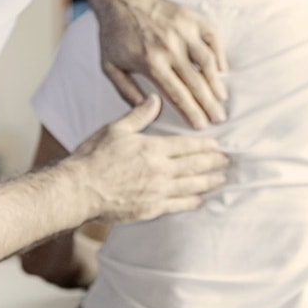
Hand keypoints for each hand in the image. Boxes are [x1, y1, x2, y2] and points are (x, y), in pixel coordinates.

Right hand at [70, 94, 228, 222]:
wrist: (79, 189)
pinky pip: (177, 205)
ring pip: (190, 186)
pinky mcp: (150, 209)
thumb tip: (155, 98)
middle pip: (193, 165)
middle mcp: (159, 170)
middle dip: (213, 163)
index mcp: (152, 148)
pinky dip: (191, 202)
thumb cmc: (93, 157)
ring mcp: (157, 191)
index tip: (218, 144)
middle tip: (228, 161)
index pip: (186, 145)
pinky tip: (200, 200)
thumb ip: (138, 115)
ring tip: (222, 179)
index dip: (205, 145)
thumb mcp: (115, 129)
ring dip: (208, 181)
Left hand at [96, 0, 228, 129]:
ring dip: (216, 82)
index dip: (190, 112)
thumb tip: (150, 109)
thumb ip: (126, 91)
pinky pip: (212, 37)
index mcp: (150, 62)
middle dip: (208, 104)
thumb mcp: (110, 67)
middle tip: (219, 119)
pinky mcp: (190, 18)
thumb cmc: (114, 35)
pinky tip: (222, 69)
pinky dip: (220, 53)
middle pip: (195, 82)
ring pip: (207, 61)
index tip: (200, 126)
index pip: (176, 94)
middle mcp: (169, 47)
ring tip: (222, 99)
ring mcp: (182, 31)